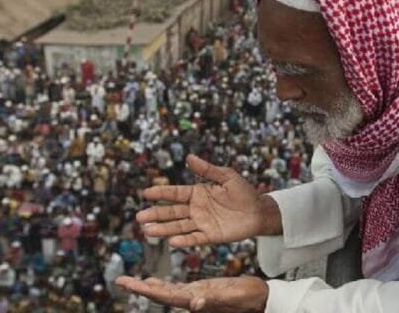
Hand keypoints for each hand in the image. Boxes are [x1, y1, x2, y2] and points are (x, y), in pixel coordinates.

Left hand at [116, 276, 267, 312]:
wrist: (261, 300)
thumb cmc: (249, 298)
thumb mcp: (231, 296)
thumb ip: (213, 300)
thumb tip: (193, 304)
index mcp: (195, 299)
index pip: (163, 295)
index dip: (143, 289)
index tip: (125, 282)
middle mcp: (191, 299)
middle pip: (160, 294)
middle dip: (139, 287)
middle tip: (120, 280)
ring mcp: (195, 295)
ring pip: (165, 291)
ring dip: (148, 286)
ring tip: (132, 281)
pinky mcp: (202, 290)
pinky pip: (176, 288)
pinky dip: (163, 284)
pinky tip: (156, 281)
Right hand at [136, 154, 276, 246]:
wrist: (259, 211)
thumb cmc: (244, 192)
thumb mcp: (227, 177)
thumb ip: (208, 170)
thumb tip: (189, 157)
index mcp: (198, 193)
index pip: (175, 193)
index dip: (161, 193)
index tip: (145, 193)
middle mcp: (196, 209)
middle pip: (172, 212)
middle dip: (156, 214)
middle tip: (140, 217)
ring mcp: (202, 223)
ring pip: (179, 226)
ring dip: (164, 229)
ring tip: (148, 231)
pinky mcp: (211, 235)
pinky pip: (195, 238)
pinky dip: (185, 240)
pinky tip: (173, 241)